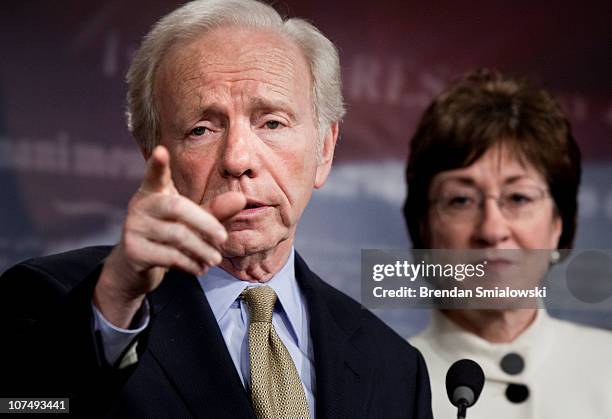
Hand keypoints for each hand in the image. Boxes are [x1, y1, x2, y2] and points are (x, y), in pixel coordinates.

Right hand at [93, 146, 245, 327]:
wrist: (135, 267)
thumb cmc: (169, 236)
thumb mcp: (192, 222)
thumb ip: (215, 210)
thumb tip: (242, 199)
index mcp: (154, 192)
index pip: (155, 175)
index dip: (158, 164)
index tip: (161, 151)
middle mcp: (140, 205)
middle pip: (177, 207)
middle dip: (206, 223)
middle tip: (224, 238)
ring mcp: (133, 228)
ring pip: (177, 236)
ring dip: (202, 249)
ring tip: (215, 259)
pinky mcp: (133, 251)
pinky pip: (169, 256)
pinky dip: (191, 263)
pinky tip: (200, 268)